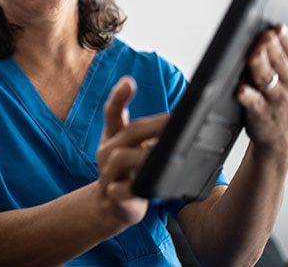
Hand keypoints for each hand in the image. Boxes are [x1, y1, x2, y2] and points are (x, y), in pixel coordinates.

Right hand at [95, 76, 166, 230]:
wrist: (111, 205)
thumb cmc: (128, 170)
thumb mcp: (133, 148)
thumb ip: (149, 131)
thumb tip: (179, 117)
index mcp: (114, 136)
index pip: (113, 113)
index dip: (119, 96)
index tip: (128, 81)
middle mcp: (107, 151)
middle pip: (128, 133)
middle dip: (152, 125)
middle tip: (173, 121)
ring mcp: (108, 173)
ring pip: (121, 158)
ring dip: (144, 153)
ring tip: (165, 151)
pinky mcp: (114, 196)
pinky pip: (122, 190)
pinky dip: (135, 186)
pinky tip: (151, 183)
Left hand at [237, 25, 287, 160]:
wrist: (279, 135)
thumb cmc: (277, 98)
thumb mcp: (286, 76)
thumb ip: (277, 54)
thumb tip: (264, 30)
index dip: (282, 37)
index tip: (274, 28)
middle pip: (277, 60)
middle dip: (269, 47)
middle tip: (262, 36)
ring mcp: (275, 98)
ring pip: (267, 78)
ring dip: (259, 65)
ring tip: (253, 54)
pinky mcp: (260, 112)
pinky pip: (253, 101)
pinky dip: (246, 95)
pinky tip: (240, 89)